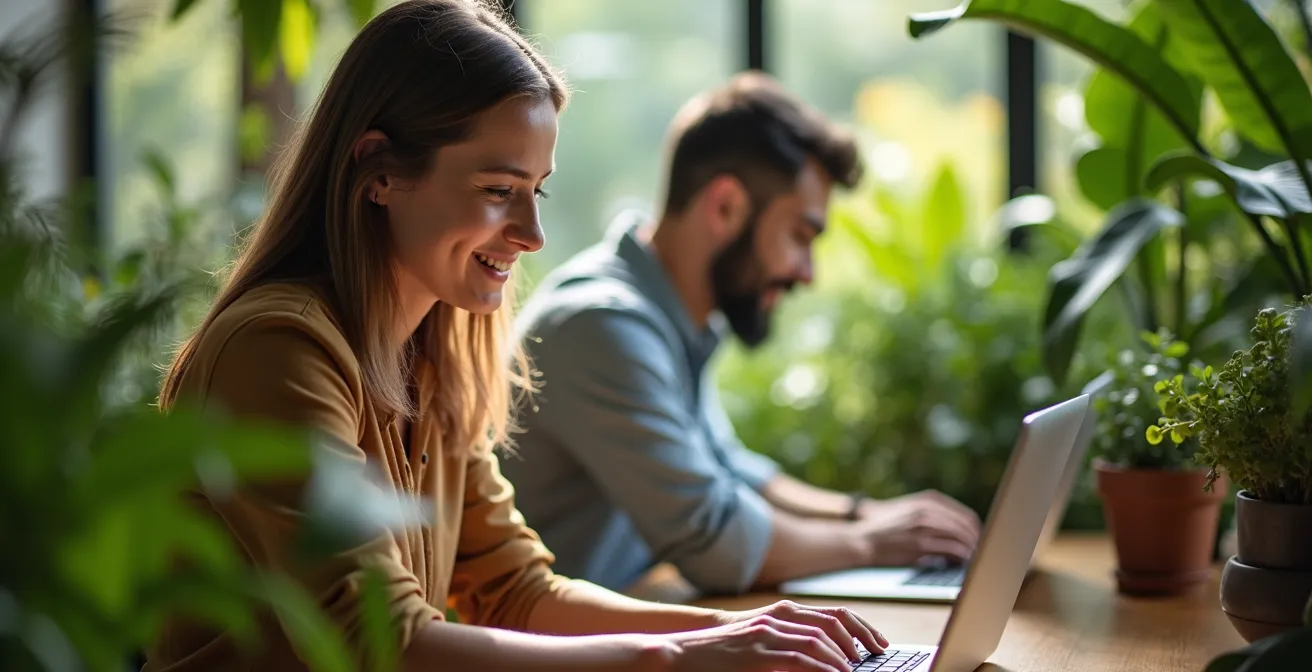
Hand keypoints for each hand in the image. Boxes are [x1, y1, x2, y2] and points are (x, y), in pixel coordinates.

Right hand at [662, 600, 887, 670]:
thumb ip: (789, 646)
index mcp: (782, 613)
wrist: (686, 651)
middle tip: (875, 654)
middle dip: (859, 638)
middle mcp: (778, 618)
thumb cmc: (724, 652)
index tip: (876, 641)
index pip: (832, 614)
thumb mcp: (761, 643)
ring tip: (856, 669)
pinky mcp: (758, 652)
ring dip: (841, 656)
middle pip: (831, 622)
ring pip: (817, 640)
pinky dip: (820, 667)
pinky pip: (798, 658)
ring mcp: (767, 633)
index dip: (859, 626)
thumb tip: (823, 659)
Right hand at [856, 490, 981, 565]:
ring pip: (961, 537)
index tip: (980, 541)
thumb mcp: (908, 510)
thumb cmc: (885, 528)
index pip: (964, 514)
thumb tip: (956, 529)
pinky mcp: (920, 544)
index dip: (975, 529)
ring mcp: (924, 526)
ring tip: (976, 560)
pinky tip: (964, 562)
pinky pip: (951, 549)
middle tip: (983, 553)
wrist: (862, 540)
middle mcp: (928, 510)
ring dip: (972, 549)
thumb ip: (931, 514)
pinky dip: (962, 557)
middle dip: (977, 540)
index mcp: (928, 500)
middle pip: (966, 525)